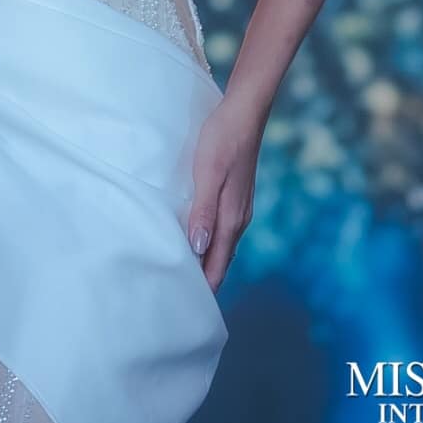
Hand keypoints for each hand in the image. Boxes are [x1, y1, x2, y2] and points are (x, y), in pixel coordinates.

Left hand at [186, 93, 260, 292]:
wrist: (244, 112)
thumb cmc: (223, 139)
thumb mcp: (208, 173)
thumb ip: (203, 211)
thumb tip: (198, 248)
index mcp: (231, 218)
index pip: (217, 265)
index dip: (203, 288)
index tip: (186, 310)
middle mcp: (238, 218)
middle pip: (219, 260)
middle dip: (203, 281)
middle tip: (178, 299)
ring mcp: (238, 207)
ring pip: (221, 245)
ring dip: (205, 261)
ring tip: (184, 276)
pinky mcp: (234, 195)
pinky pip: (221, 229)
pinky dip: (209, 243)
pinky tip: (196, 240)